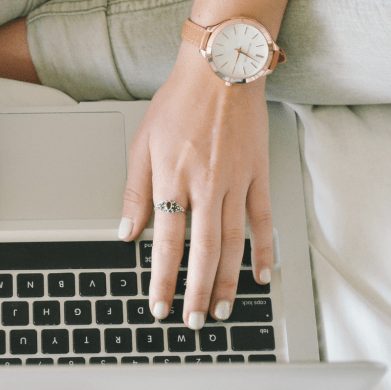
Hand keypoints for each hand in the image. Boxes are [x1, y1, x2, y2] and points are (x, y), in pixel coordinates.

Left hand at [119, 40, 273, 327]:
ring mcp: (235, 181)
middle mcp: (205, 184)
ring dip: (228, 280)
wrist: (220, 69)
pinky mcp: (258, 174)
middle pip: (202, 250)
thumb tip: (125, 232)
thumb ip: (135, 191)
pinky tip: (262, 275)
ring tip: (223, 309)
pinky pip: (262, 219)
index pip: (165, 241)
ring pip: (233, 242)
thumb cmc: (178, 102)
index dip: (162, 278)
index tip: (158, 305)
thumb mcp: (142, 143)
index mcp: (172, 178)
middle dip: (198, 291)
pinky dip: (264, 249)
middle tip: (195, 320)